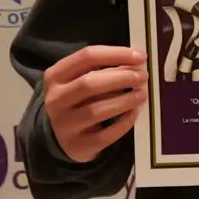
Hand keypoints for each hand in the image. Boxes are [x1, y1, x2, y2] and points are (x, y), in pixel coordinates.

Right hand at [42, 45, 147, 162]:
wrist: (62, 137)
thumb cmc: (78, 101)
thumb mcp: (80, 80)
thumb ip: (102, 69)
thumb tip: (135, 63)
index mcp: (55, 76)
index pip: (86, 57)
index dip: (116, 54)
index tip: (141, 57)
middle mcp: (55, 100)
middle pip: (89, 83)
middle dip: (121, 77)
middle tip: (143, 77)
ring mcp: (64, 124)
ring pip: (96, 110)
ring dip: (124, 100)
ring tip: (142, 95)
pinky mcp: (78, 145)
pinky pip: (105, 135)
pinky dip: (123, 123)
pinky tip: (134, 113)